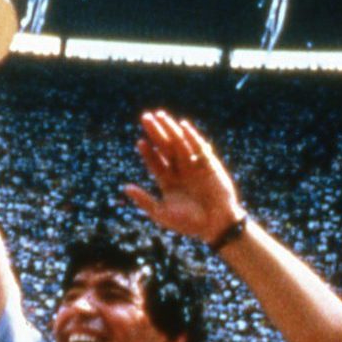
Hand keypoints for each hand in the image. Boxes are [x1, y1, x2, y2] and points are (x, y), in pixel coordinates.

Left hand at [120, 111, 244, 244]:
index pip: (155, 163)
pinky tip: (182, 126)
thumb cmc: (189, 223)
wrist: (216, 226)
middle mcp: (179, 171)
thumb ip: (144, 200)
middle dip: (155, 133)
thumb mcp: (162, 213)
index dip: (147, 153)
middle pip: (164, 148)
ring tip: (160, 116)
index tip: (140, 142)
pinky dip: (191, 137)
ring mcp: (193, 166)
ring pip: (179, 143)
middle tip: (145, 117)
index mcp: (168, 182)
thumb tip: (125, 187)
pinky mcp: (209, 164)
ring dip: (170, 129)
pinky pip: (199, 147)